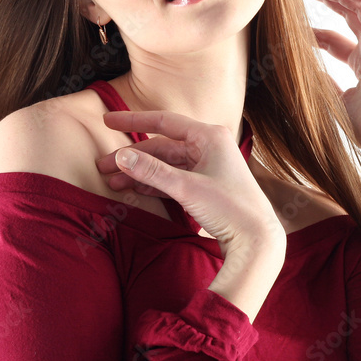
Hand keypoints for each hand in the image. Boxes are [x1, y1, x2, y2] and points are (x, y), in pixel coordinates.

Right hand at [94, 110, 283, 254]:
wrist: (257, 240)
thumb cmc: (230, 209)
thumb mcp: (186, 188)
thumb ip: (152, 171)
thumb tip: (121, 156)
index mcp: (209, 136)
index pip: (163, 122)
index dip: (132, 121)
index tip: (107, 121)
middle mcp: (209, 146)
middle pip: (161, 146)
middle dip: (132, 157)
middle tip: (102, 166)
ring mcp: (208, 166)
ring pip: (165, 164)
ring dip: (140, 173)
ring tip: (113, 183)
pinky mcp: (206, 185)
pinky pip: (173, 178)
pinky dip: (154, 183)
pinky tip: (134, 189)